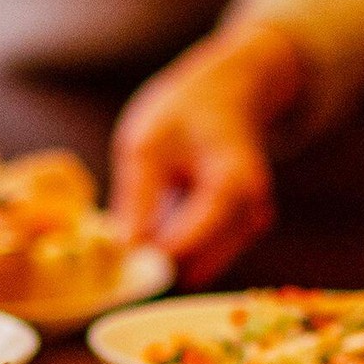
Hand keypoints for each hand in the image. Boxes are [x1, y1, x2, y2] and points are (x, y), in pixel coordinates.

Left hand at [112, 25, 306, 285]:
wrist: (228, 94)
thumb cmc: (183, 113)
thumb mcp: (146, 144)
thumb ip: (137, 198)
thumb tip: (124, 251)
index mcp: (231, 187)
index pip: (184, 247)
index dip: (143, 255)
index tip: (112, 247)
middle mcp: (251, 214)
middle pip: (193, 266)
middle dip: (156, 260)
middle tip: (125, 229)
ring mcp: (250, 227)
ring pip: (196, 269)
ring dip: (165, 255)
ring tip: (146, 210)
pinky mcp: (241, 234)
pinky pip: (202, 259)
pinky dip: (177, 247)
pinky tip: (164, 212)